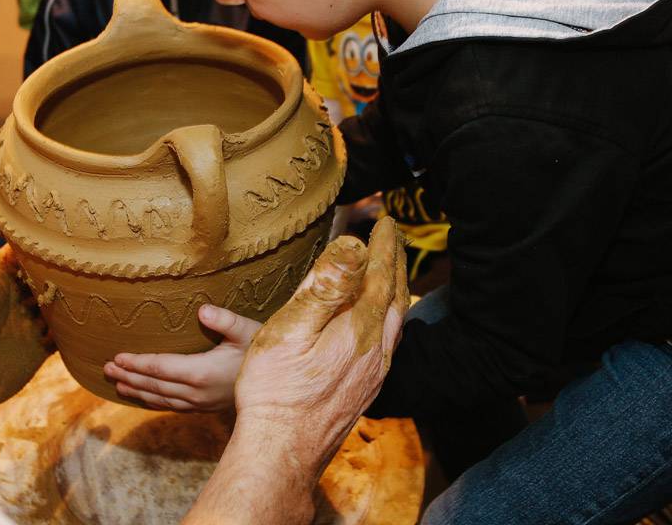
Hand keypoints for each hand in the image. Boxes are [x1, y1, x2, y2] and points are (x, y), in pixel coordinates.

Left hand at [103, 304, 259, 410]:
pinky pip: (170, 405)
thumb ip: (225, 320)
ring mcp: (198, 403)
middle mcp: (195, 392)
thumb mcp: (249, 331)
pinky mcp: (203, 407)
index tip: (116, 357)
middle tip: (105, 368)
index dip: (136, 363)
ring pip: (159, 398)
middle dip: (128, 376)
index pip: (159, 367)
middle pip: (153, 385)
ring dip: (136, 390)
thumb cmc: (263, 353)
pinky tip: (143, 396)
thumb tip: (202, 309)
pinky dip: (152, 400)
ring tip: (116, 382)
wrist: (280, 388)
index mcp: (200, 372)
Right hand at [233, 219, 407, 466]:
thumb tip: (354, 245)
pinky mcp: (364, 392)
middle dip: (395, 263)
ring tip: (390, 273)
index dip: (383, 245)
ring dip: (395, 291)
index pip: (378, 275)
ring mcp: (373, 375)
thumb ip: (326, 286)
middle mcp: (376, 351)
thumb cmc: (275, 390)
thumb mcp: (292, 327)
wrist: (281, 452)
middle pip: (395, 297)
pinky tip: (377, 325)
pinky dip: (389, 319)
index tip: (386, 219)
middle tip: (393, 237)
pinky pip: (389, 344)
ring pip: (396, 323)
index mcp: (360, 329)